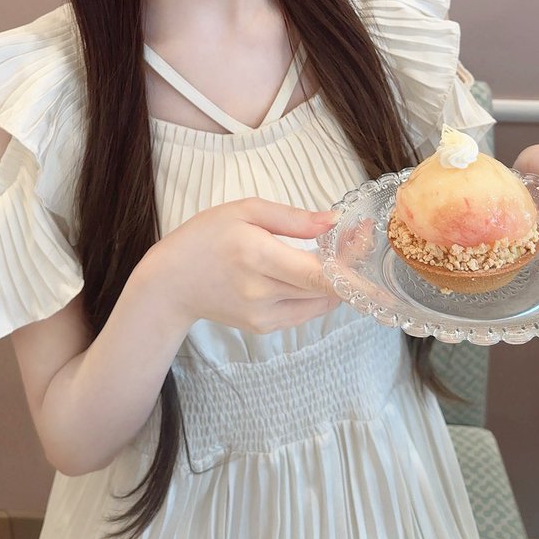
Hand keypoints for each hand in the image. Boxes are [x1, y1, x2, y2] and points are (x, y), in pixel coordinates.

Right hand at [149, 197, 340, 334]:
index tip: (367, 237)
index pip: (319, 272)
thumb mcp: (245, 211)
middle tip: (358, 237)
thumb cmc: (206, 237)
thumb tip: (332, 222)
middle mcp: (262, 291)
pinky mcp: (264, 327)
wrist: (171, 282)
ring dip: (337, 279)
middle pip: (325, 287)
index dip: (351, 260)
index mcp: (257, 256)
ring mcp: (263, 315)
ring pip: (320, 301)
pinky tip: (313, 272)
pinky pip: (305, 311)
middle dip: (349, 263)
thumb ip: (292, 218)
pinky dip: (318, 293)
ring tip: (338, 251)